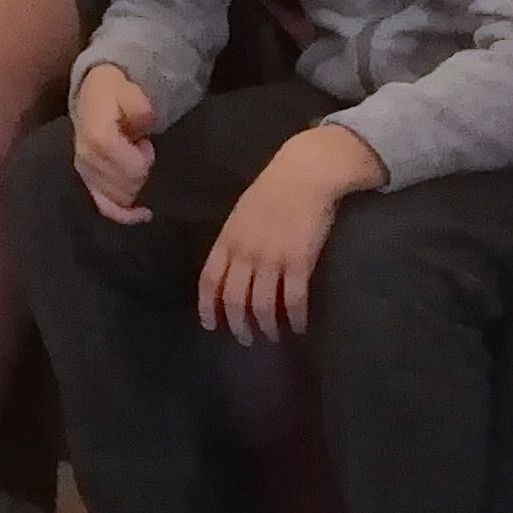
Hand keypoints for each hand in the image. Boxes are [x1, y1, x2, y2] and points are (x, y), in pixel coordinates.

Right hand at [70, 63, 159, 222]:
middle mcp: (87, 159)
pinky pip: (105, 207)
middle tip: (142, 148)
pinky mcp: (88, 182)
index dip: (144, 159)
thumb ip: (138, 105)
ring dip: (135, 184)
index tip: (145, 142)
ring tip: (134, 160)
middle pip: (127, 186)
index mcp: (96, 137)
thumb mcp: (128, 89)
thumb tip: (145, 120)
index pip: (130, 169)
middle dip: (142, 171)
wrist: (93, 95)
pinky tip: (143, 214)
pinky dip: (124, 214)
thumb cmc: (114, 93)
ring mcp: (86, 173)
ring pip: (119, 198)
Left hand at [198, 124, 383, 341]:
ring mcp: (272, 258)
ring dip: (267, 327)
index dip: (207, 307)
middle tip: (247, 339)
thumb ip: (233, 242)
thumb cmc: (272, 191)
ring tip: (274, 335)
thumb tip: (229, 271)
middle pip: (234, 300)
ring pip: (263, 306)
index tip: (210, 325)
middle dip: (238, 325)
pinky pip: (294, 300)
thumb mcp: (241, 214)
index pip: (209, 280)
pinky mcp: (299, 261)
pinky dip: (296, 318)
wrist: (304, 173)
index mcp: (228, 238)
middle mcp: (245, 252)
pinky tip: (300, 325)